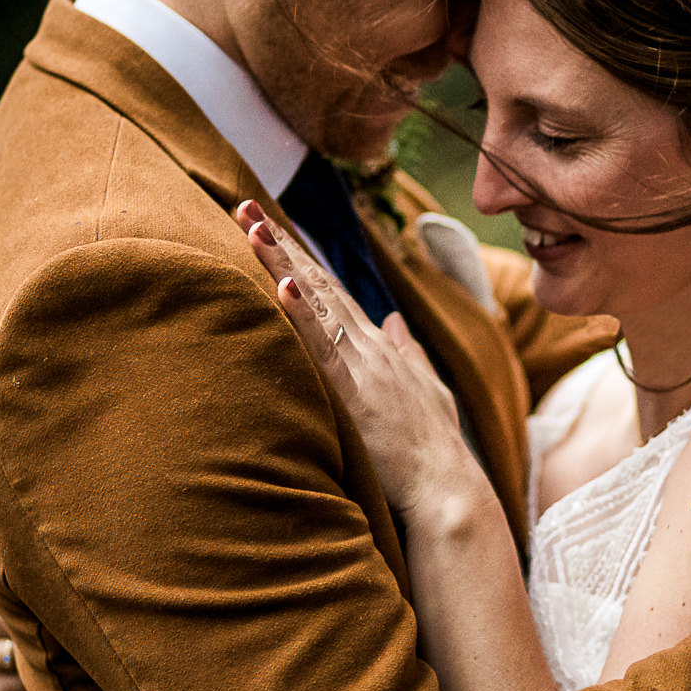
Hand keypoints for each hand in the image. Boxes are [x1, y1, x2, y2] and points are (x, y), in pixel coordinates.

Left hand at [236, 201, 485, 520]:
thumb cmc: (433, 446)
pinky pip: (323, 349)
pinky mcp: (355, 394)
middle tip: (244, 203)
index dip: (298, 254)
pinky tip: (282, 287)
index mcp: (377, 346)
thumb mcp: (424, 389)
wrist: (447, 487)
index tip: (268, 223)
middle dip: (280, 242)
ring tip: (253, 228)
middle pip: (316, 283)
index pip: (330, 288)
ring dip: (282, 265)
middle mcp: (368, 345)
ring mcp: (362, 366)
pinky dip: (303, 316)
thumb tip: (394, 322)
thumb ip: (407, 352)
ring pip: (315, 305)